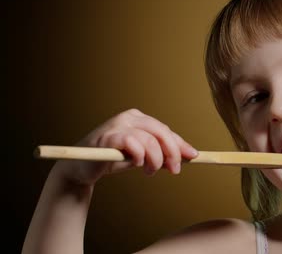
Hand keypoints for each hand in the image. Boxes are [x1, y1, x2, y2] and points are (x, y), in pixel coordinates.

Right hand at [53, 108, 197, 185]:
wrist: (81, 168)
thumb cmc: (112, 159)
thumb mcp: (142, 155)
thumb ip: (161, 153)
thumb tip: (188, 155)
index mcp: (139, 118)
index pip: (165, 130)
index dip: (180, 144)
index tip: (193, 157)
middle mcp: (129, 117)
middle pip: (161, 132)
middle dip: (173, 153)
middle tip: (175, 170)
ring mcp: (118, 125)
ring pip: (150, 140)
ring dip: (156, 159)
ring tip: (150, 171)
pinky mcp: (108, 137)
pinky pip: (133, 144)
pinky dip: (140, 156)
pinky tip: (137, 164)